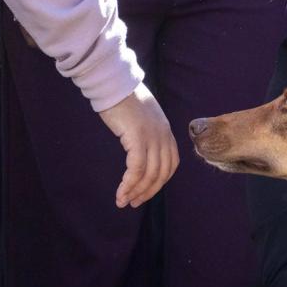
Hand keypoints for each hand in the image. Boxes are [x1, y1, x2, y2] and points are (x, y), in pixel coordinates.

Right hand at [98, 82, 178, 207]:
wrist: (115, 84)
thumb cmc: (124, 101)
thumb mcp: (143, 120)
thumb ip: (147, 136)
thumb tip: (141, 154)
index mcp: (167, 133)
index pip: (170, 165)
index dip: (159, 182)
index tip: (145, 192)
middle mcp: (164, 136)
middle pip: (162, 173)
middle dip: (148, 191)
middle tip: (133, 203)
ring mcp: (153, 137)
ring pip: (150, 174)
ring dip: (136, 191)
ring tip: (123, 202)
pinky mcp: (138, 137)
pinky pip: (137, 168)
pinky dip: (129, 183)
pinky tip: (120, 192)